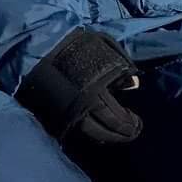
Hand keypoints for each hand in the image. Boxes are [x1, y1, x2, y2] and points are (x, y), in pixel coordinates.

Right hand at [15, 29, 143, 145]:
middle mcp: (81, 104)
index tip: (138, 123)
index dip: (128, 124)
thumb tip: (135, 84)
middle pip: (103, 129)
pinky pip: (75, 128)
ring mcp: (67, 110)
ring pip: (89, 132)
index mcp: (95, 90)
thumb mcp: (104, 51)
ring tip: (116, 134)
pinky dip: (89, 132)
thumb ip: (120, 69)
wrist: (43, 45)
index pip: (116, 118)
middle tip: (131, 133)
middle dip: (119, 134)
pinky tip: (98, 132)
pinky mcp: (57, 112)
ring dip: (105, 136)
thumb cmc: (77, 46)